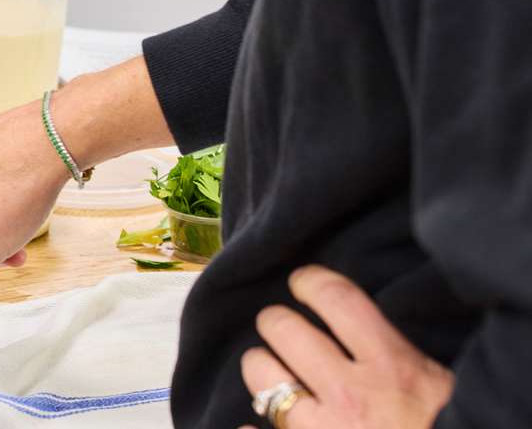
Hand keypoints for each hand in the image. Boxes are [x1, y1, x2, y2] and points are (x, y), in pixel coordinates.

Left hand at [241, 266, 453, 428]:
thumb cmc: (446, 428)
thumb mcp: (436, 386)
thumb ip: (392, 352)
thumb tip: (347, 318)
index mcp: (393, 368)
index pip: (336, 298)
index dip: (311, 281)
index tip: (303, 284)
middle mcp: (351, 395)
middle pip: (283, 328)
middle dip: (277, 323)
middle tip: (284, 330)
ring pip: (260, 372)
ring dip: (262, 369)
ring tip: (274, 374)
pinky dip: (250, 427)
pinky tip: (256, 425)